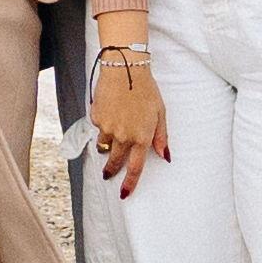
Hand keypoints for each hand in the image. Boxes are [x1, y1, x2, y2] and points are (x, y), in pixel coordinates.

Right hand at [91, 54, 168, 191]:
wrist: (125, 69)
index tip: (124, 193)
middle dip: (112, 170)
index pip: (135, 168)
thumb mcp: (160, 113)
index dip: (130, 183)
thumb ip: (161, 136)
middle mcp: (123, 136)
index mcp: (141, 137)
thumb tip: (165, 156)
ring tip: (112, 133)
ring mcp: (108, 128)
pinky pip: (99, 128)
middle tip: (108, 174)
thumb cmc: (146, 89)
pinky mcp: (97, 118)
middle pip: (115, 161)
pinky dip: (104, 124)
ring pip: (104, 145)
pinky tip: (110, 110)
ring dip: (107, 145)